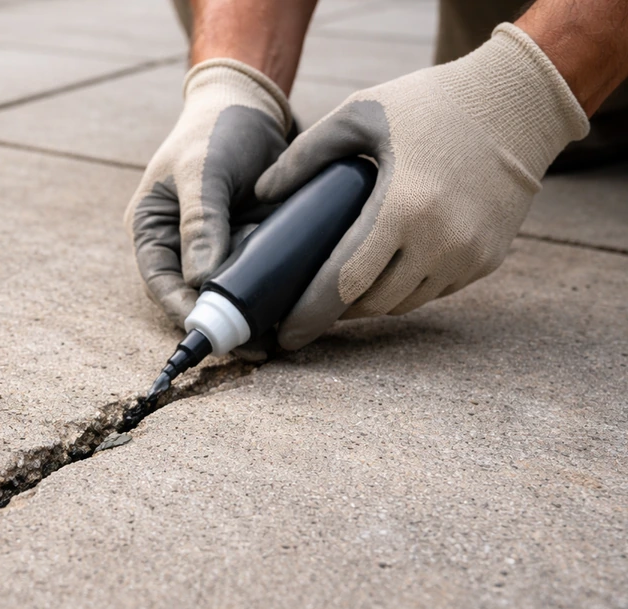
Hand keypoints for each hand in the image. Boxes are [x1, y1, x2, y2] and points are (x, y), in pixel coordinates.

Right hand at [126, 59, 291, 326]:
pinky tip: (294, 309)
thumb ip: (201, 222)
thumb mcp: (202, 169)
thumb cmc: (215, 129)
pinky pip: (257, 280)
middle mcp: (180, 248)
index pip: (162, 284)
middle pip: (196, 299)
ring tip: (278, 338)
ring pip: (229, 295)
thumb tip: (201, 280)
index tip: (214, 332)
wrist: (252, 104)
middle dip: (224, 324)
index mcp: (152, 231)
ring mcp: (216, 252)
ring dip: (251, 316)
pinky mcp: (248, 248)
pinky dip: (272, 295)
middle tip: (255, 346)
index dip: (185, 312)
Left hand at [255, 23, 588, 350]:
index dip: (310, 314)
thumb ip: (305, 156)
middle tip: (307, 304)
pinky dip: (406, 287)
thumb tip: (260, 196)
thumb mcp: (361, 114)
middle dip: (335, 309)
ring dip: (370, 301)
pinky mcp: (488, 260)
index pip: (344, 283)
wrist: (518, 102)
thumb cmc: (430, 103)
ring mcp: (469, 255)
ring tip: (342, 289)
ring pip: (404, 303)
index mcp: (403, 206)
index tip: (285, 335)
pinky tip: (387, 270)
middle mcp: (440, 241)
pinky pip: (434, 291)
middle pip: (371, 302)